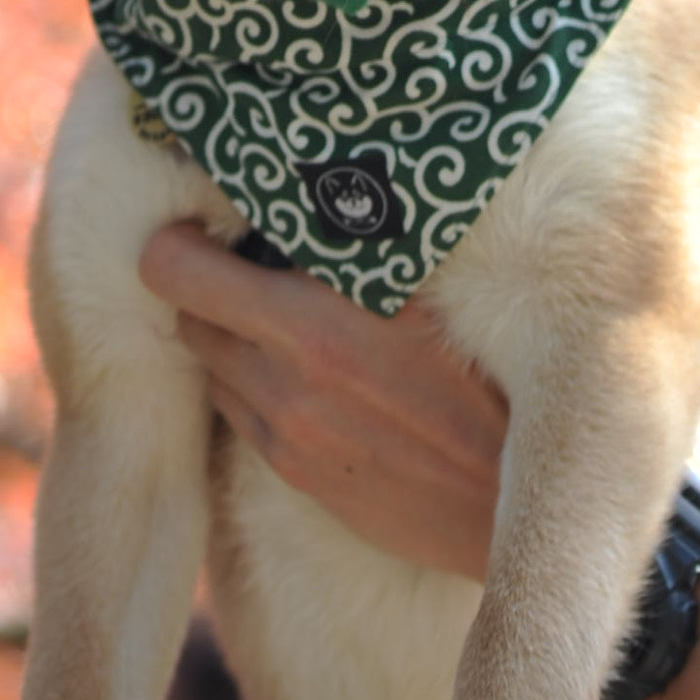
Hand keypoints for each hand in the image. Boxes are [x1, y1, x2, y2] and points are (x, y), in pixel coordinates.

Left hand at [138, 224, 506, 580]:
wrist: (520, 500)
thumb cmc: (490, 380)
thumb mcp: (428, 292)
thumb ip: (354, 249)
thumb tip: (303, 199)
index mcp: (311, 328)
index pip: (181, 274)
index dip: (178, 244)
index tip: (200, 228)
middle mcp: (283, 386)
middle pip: (188, 317)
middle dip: (208, 286)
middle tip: (248, 264)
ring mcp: (285, 439)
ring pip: (213, 368)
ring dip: (234, 338)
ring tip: (287, 320)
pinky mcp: (298, 477)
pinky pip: (244, 415)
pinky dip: (258, 384)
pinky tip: (312, 373)